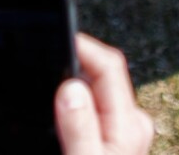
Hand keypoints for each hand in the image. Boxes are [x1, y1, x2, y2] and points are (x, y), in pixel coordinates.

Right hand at [57, 35, 152, 154]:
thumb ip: (79, 127)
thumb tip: (70, 87)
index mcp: (129, 125)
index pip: (110, 66)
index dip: (85, 47)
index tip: (62, 38)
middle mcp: (132, 124)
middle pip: (103, 74)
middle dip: (75, 64)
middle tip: (46, 63)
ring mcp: (126, 131)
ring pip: (97, 90)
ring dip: (74, 85)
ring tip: (49, 85)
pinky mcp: (115, 139)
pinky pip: (95, 107)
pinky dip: (77, 103)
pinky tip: (59, 112)